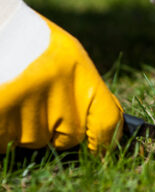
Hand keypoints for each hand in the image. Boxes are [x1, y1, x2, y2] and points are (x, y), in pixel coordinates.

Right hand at [0, 0, 122, 151]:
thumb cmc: (29, 40)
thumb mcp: (66, 55)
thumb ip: (85, 92)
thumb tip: (103, 132)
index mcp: (79, 71)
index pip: (107, 121)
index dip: (106, 141)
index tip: (101, 150)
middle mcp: (57, 89)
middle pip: (69, 137)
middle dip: (56, 130)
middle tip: (39, 103)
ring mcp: (26, 104)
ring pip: (34, 140)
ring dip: (25, 127)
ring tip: (17, 94)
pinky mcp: (0, 111)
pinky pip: (7, 140)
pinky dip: (5, 128)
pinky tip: (5, 101)